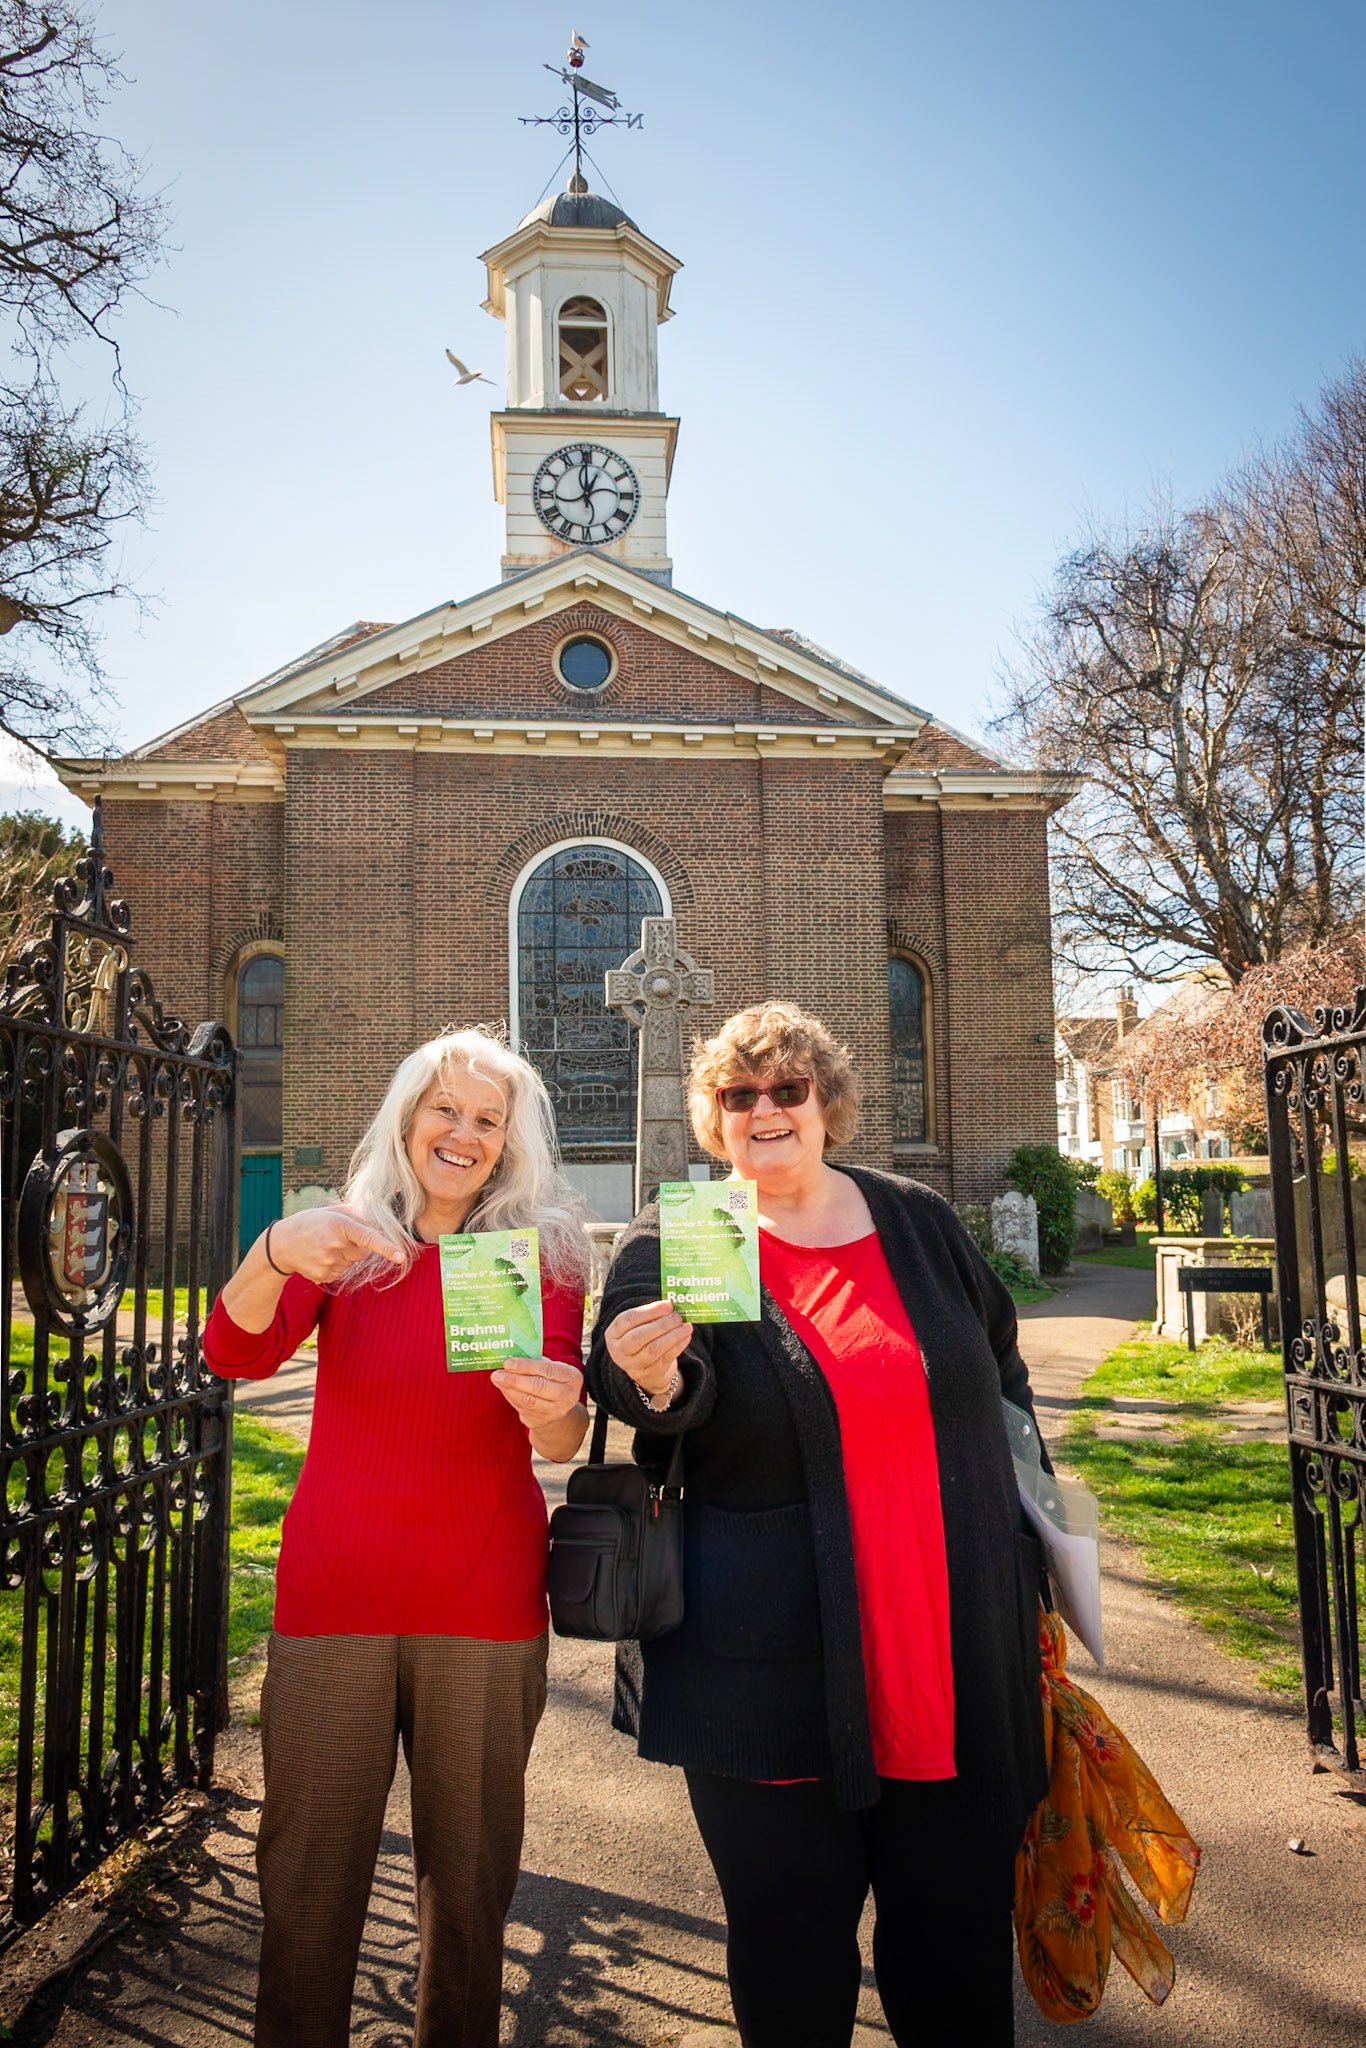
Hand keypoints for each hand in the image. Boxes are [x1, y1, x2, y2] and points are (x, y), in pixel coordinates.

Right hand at [265, 1207, 403, 1285]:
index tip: (400, 1256)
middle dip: (356, 1245)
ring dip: (345, 1256)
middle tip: (336, 1237)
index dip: (387, 1247)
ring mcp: (329, 1263)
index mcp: (339, 1225)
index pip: (368, 1237)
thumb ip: (353, 1215)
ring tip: (324, 1246)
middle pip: (363, 1252)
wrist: (280, 1245)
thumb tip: (375, 1219)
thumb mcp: (330, 1212)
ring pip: (352, 1263)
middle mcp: (335, 1246)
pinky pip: (342, 1272)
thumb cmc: (309, 1223)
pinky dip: (335, 1265)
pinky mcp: (324, 1276)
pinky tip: (320, 1257)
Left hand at [491, 1356, 583, 1427]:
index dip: (527, 1366)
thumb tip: (512, 1356)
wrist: (559, 1409)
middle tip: (497, 1373)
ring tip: (497, 1379)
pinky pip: (522, 1407)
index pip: (548, 1369)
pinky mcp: (541, 1420)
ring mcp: (555, 1411)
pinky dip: (510, 1396)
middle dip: (515, 1379)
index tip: (508, 1362)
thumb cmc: (552, 1381)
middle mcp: (567, 1395)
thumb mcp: (553, 1369)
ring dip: (509, 1389)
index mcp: (572, 1377)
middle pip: (538, 1386)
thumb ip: (537, 1362)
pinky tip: (502, 1388)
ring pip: (528, 1399)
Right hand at [604, 1300, 692, 1396]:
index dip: (649, 1311)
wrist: (645, 1367)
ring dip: (673, 1336)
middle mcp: (619, 1351)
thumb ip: (651, 1315)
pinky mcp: (650, 1374)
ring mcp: (633, 1365)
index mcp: (613, 1334)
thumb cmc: (643, 1337)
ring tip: (686, 1326)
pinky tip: (686, 1337)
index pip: (628, 1319)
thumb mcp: (639, 1326)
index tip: (668, 1305)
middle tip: (677, 1317)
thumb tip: (671, 1306)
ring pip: (653, 1349)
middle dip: (661, 1325)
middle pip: (639, 1336)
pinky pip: (665, 1358)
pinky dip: (678, 1346)